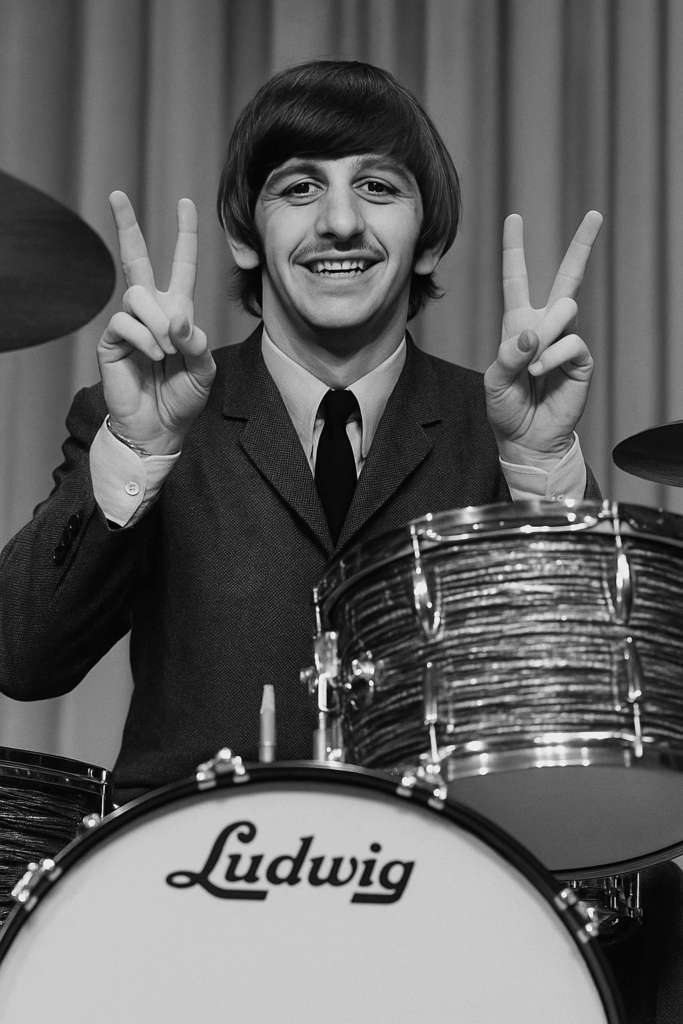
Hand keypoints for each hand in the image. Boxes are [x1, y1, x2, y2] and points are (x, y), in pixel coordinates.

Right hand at [97, 191, 215, 454]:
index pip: (181, 266)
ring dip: (159, 323)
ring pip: (139, 296)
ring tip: (165, 351)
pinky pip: (127, 322)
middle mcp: (151, 311)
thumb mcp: (204, 370)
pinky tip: (152, 357)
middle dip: (126, 225)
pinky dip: (146, 339)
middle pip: (136, 258)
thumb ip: (196, 342)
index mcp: (177, 312)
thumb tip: (177, 317)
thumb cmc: (182, 399)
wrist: (159, 428)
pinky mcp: (111, 339)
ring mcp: (129, 323)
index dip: (185, 235)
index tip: (186, 202)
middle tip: (116, 194)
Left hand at [484, 211, 602, 468]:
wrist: (526, 439)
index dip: (515, 249)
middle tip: (595, 214)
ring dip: (544, 335)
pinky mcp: (581, 359)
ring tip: (531, 367)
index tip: (514, 217)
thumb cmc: (506, 408)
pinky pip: (571, 342)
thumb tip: (533, 333)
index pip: (516, 279)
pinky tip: (541, 374)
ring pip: (564, 309)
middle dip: (582, 245)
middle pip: (566, 278)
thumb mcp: (495, 380)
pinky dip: (552, 358)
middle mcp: (545, 326)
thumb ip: (510, 353)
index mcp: (518, 324)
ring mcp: (566, 341)